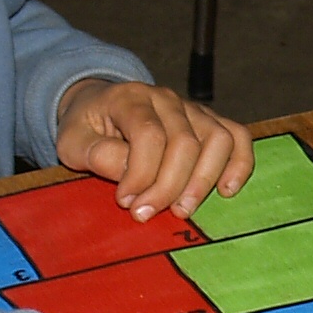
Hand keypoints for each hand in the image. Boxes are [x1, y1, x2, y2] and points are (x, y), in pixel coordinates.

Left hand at [56, 79, 251, 221]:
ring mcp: (192, 109)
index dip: (140, 174)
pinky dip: (239, 164)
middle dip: (167, 187)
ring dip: (202, 182)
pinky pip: (237, 136)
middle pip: (185, 143)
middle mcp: (167, 99)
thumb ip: (96, 154)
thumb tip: (130, 175)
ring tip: (182, 210)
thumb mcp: (73, 141)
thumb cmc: (88, 128)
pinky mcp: (208, 122)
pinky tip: (226, 190)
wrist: (100, 106)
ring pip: (217, 140)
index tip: (124, 201)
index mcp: (131, 98)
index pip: (149, 135)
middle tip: (146, 214)